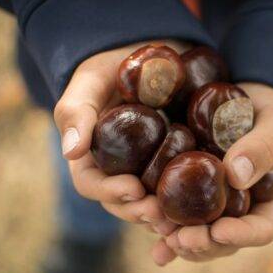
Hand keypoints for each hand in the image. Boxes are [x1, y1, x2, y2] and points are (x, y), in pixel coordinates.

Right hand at [54, 41, 188, 235]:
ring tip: (181, 219)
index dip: (109, 192)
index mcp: (90, 156)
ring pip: (149, 204)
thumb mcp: (91, 79)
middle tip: (161, 213)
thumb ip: (77, 110)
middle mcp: (116, 170)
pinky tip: (201, 209)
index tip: (133, 190)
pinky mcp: (172, 167)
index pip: (91, 184)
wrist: (153, 53)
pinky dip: (185, 204)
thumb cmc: (114, 65)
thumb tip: (71, 151)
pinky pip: (177, 192)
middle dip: (139, 212)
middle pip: (121, 203)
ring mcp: (145, 172)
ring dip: (162, 216)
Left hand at [151, 83, 272, 264]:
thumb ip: (262, 147)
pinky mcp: (191, 195)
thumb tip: (235, 176)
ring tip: (162, 236)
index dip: (241, 235)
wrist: (249, 100)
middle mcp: (245, 213)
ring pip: (199, 234)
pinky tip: (150, 238)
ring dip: (178, 239)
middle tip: (181, 239)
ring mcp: (217, 207)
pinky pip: (177, 215)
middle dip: (202, 243)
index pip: (262, 228)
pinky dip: (162, 226)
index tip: (220, 231)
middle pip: (226, 240)